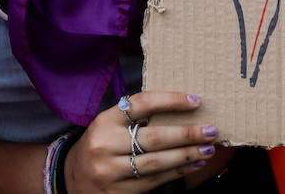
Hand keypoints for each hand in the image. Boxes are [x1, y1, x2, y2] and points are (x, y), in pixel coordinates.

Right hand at [63, 92, 217, 192]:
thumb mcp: (108, 125)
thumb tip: (180, 109)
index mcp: (105, 121)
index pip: (142, 104)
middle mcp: (106, 145)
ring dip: (187, 155)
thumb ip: (135, 118)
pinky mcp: (119, 192)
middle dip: (187, 133)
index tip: (195, 101)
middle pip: (154, 137)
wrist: (73, 178)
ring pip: (157, 162)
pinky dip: (178, 172)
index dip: (170, 100)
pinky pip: (155, 181)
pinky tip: (193, 164)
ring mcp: (111, 171)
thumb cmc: (100, 145)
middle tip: (211, 129)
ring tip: (207, 148)